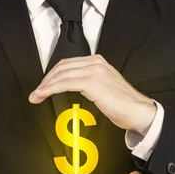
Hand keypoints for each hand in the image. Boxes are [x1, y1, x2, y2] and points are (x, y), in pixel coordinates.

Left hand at [28, 55, 156, 135]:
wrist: (138, 111)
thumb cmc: (123, 104)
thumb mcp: (104, 88)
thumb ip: (89, 83)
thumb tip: (71, 88)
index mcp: (97, 62)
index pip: (68, 64)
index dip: (52, 75)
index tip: (43, 86)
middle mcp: (95, 63)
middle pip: (62, 67)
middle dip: (46, 80)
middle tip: (36, 92)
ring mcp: (94, 71)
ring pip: (61, 75)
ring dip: (45, 86)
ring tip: (36, 96)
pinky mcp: (92, 83)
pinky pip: (65, 84)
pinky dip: (50, 89)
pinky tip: (43, 95)